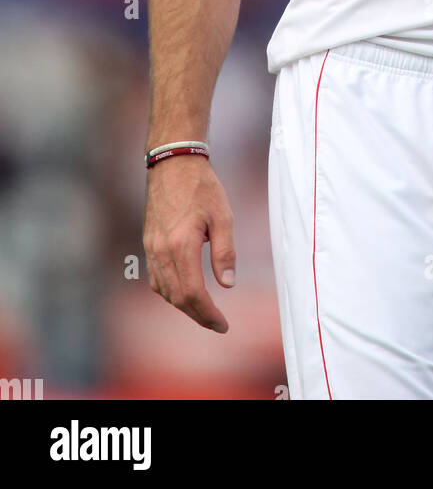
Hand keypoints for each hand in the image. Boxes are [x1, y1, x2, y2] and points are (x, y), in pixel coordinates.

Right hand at [143, 155, 235, 332]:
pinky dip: (170, 291)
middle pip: (177, 297)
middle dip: (198, 315)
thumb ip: (225, 252)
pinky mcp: (149, 242)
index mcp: (182, 245)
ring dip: (183, 306)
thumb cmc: (202, 187)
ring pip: (164, 290)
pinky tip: (184, 291)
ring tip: (204, 310)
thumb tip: (227, 285)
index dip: (208, 314)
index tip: (223, 324)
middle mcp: (162, 250)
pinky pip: (156, 278)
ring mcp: (152, 247)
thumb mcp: (223, 216)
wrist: (173, 164)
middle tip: (217, 323)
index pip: (193, 293)